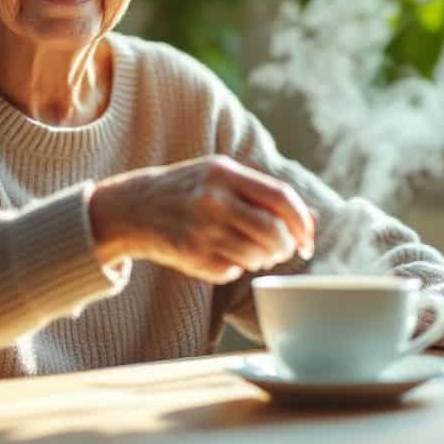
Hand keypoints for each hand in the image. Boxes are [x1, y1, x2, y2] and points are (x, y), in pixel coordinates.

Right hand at [87, 155, 316, 284]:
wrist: (132, 208)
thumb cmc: (187, 190)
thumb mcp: (220, 177)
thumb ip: (263, 193)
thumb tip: (311, 218)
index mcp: (224, 173)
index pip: (281, 198)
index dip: (302, 223)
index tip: (308, 240)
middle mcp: (213, 200)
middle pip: (273, 232)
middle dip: (285, 247)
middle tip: (281, 250)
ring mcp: (201, 229)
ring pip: (256, 256)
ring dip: (262, 259)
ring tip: (251, 250)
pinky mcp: (191, 256)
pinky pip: (232, 270)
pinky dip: (235, 266)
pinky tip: (221, 253)